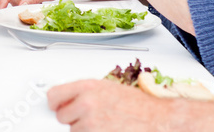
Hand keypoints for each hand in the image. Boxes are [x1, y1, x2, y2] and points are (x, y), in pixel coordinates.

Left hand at [48, 79, 173, 130]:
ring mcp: (91, 125)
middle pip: (61, 116)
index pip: (54, 95)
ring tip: (104, 125)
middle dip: (73, 118)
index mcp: (88, 88)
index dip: (54, 103)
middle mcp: (87, 104)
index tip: (56, 106)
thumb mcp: (108, 89)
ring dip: (84, 130)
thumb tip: (67, 98)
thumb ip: (84, 92)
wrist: (159, 121)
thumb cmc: (138, 106)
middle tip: (90, 117)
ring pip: (73, 131)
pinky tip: (107, 131)